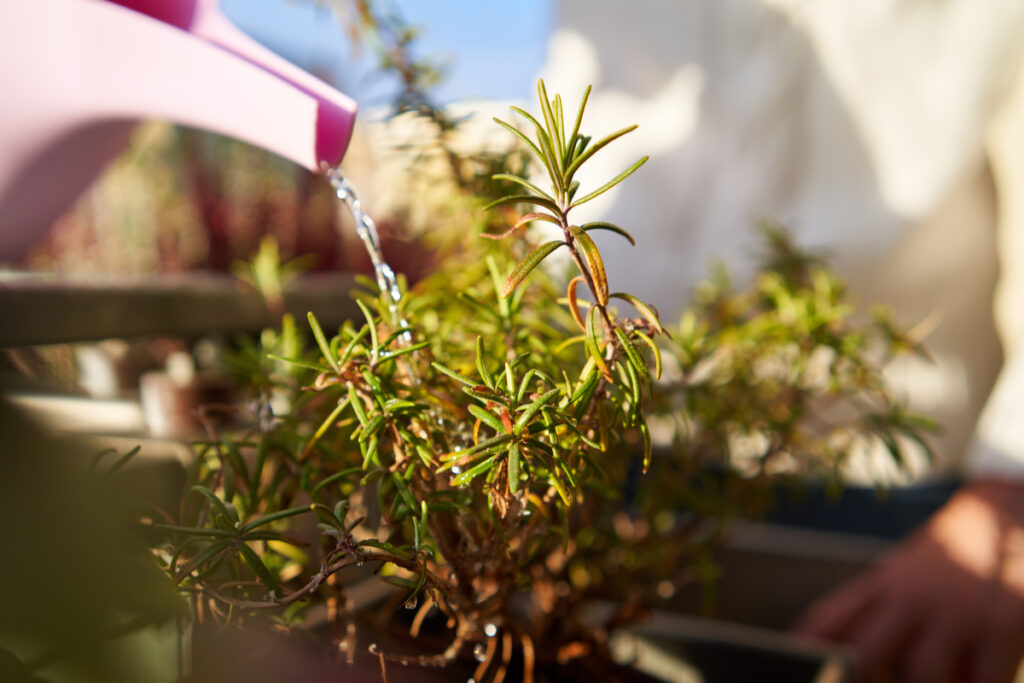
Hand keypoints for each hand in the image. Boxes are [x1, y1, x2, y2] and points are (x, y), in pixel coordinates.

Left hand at [795, 479, 1023, 682]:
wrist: (1006, 514)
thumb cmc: (950, 557)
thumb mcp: (902, 575)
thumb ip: (869, 612)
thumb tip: (830, 649)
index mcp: (882, 585)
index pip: (829, 620)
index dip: (807, 650)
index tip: (798, 667)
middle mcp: (911, 597)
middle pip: (864, 652)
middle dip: (859, 677)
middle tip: (874, 681)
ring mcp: (956, 612)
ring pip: (921, 675)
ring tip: (937, 682)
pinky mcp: (1003, 625)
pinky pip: (981, 681)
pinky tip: (973, 682)